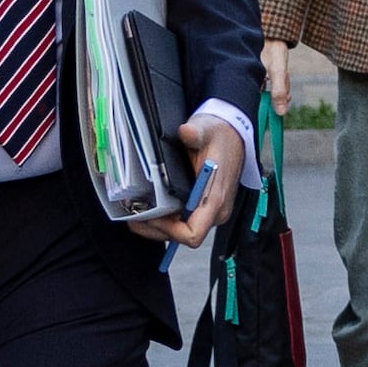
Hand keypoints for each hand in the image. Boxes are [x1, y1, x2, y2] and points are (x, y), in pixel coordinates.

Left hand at [133, 109, 245, 246]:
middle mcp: (215, 211)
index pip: (192, 234)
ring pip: (180, 232)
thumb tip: (186, 132)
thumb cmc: (220, 135)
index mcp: (215, 199)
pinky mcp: (204, 209)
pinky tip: (152, 208)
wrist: (234, 134)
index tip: (150, 216)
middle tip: (134, 214)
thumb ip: (196, 133)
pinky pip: (182, 223)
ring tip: (138, 212)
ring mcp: (210, 212)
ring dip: (158, 225)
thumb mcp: (207, 130)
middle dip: (156, 228)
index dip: (167, 230)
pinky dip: (165, 220)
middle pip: (181, 236)